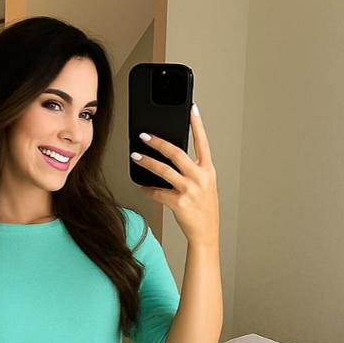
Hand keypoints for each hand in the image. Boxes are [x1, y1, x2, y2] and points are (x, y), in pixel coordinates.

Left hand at [133, 104, 218, 246]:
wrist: (206, 233)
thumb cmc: (204, 210)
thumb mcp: (205, 186)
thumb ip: (194, 171)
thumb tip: (172, 160)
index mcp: (208, 171)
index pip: (203, 142)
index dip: (197, 124)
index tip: (192, 109)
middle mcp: (200, 177)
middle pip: (176, 152)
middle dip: (158, 142)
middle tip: (145, 136)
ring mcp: (189, 190)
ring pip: (163, 170)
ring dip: (147, 162)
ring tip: (136, 156)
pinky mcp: (179, 202)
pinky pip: (158, 192)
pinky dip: (148, 189)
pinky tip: (142, 187)